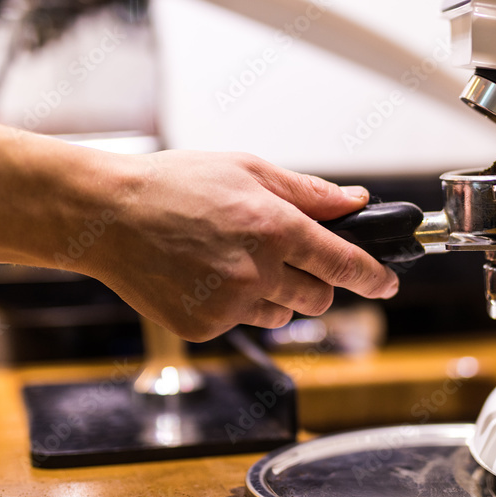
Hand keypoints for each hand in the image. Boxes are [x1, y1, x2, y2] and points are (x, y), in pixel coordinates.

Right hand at [83, 150, 398, 340]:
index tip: (387, 283)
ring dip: (276, 296)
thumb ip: (309, 193)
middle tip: (287, 258)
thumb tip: (355, 201)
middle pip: (320, 297)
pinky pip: (243, 323)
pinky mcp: (205, 327)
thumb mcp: (248, 170)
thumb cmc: (174, 185)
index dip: (374, 276)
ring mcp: (230, 305)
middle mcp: (258, 271)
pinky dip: (237, 306)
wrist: (108, 216)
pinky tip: (207, 276)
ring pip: (283, 315)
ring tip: (235, 262)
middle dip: (316, 281)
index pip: (345, 263)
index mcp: (275, 228)